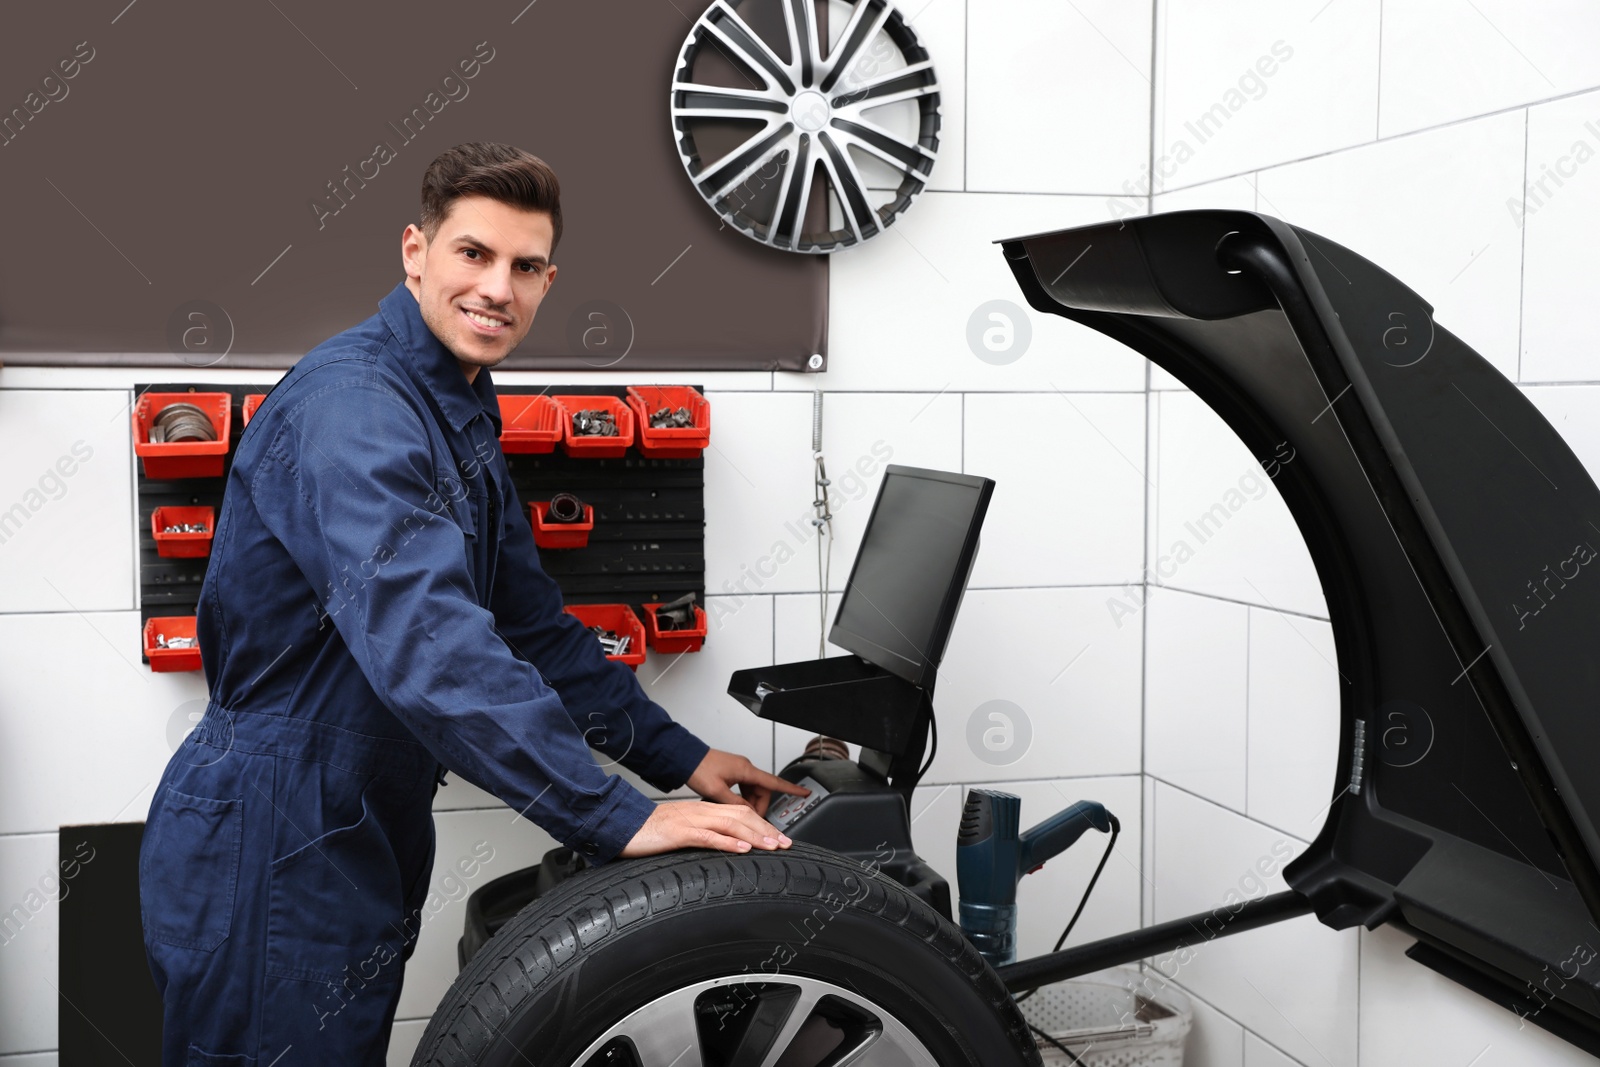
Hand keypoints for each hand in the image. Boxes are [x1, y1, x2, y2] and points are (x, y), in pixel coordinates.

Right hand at [619, 799, 791, 857]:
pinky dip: (728, 842)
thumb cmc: (648, 832)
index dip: (762, 825)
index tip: (779, 838)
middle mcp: (700, 811)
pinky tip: (743, 848)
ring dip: (755, 835)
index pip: (739, 813)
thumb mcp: (680, 831)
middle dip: (767, 829)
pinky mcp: (679, 833)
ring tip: (773, 846)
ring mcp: (690, 821)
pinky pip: (708, 836)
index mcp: (701, 810)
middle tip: (786, 844)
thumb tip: (723, 845)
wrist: (622, 826)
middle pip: (741, 816)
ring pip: (731, 824)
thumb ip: (702, 835)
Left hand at [686, 748, 810, 816]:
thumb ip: (735, 804)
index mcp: (746, 770)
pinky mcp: (732, 772)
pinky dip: (742, 799)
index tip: (805, 792)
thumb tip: (749, 814)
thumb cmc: (698, 769)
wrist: (684, 757)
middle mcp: (745, 768)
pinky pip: (744, 788)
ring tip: (738, 814)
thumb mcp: (717, 792)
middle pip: (763, 791)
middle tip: (751, 820)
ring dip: (749, 804)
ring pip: (753, 791)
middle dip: (759, 807)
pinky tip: (733, 805)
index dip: (791, 788)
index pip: (774, 781)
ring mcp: (738, 769)